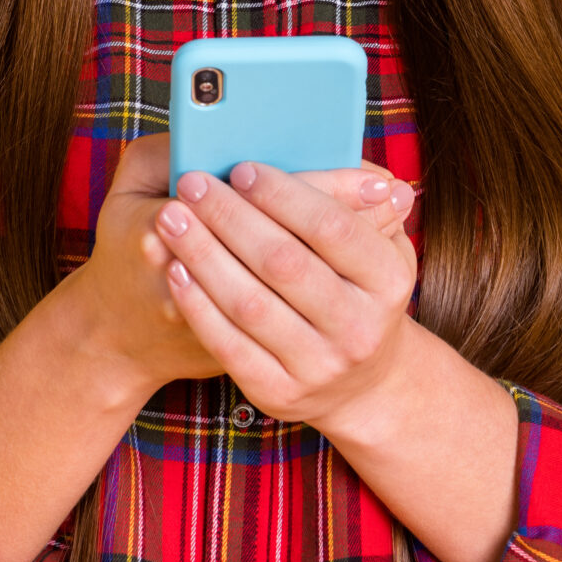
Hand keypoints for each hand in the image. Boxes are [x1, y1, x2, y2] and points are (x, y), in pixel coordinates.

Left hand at [74, 136, 411, 398]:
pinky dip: (198, 305)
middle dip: (231, 217)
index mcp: (389, 282)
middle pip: (283, 263)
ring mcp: (319, 367)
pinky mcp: (279, 393)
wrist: (363, 383)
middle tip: (192, 183)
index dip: (284, 195)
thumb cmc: (360, 292)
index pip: (333, 228)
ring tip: (172, 218)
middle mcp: (359, 329)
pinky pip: (229, 346)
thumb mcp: (380, 248)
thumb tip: (370, 176)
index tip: (242, 168)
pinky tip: (176, 269)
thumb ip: (363, 206)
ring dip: (203, 255)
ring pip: (249, 304)